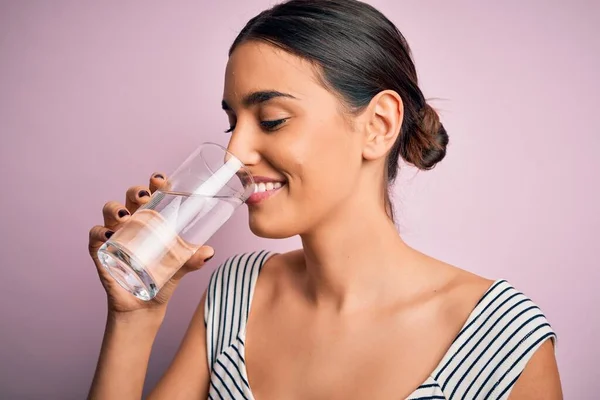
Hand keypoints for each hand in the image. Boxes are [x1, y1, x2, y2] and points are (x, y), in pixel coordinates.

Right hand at [88, 172, 213, 316]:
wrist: (145, 306)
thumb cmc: (163, 278)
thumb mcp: (181, 267)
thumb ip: (193, 259)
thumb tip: (209, 252)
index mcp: (154, 219)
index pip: (154, 194)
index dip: (155, 183)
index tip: (160, 179)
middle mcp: (134, 222)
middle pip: (130, 197)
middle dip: (136, 191)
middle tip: (145, 197)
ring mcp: (116, 234)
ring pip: (111, 211)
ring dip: (116, 208)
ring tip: (126, 216)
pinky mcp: (101, 251)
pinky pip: (95, 236)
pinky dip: (99, 232)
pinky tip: (109, 235)